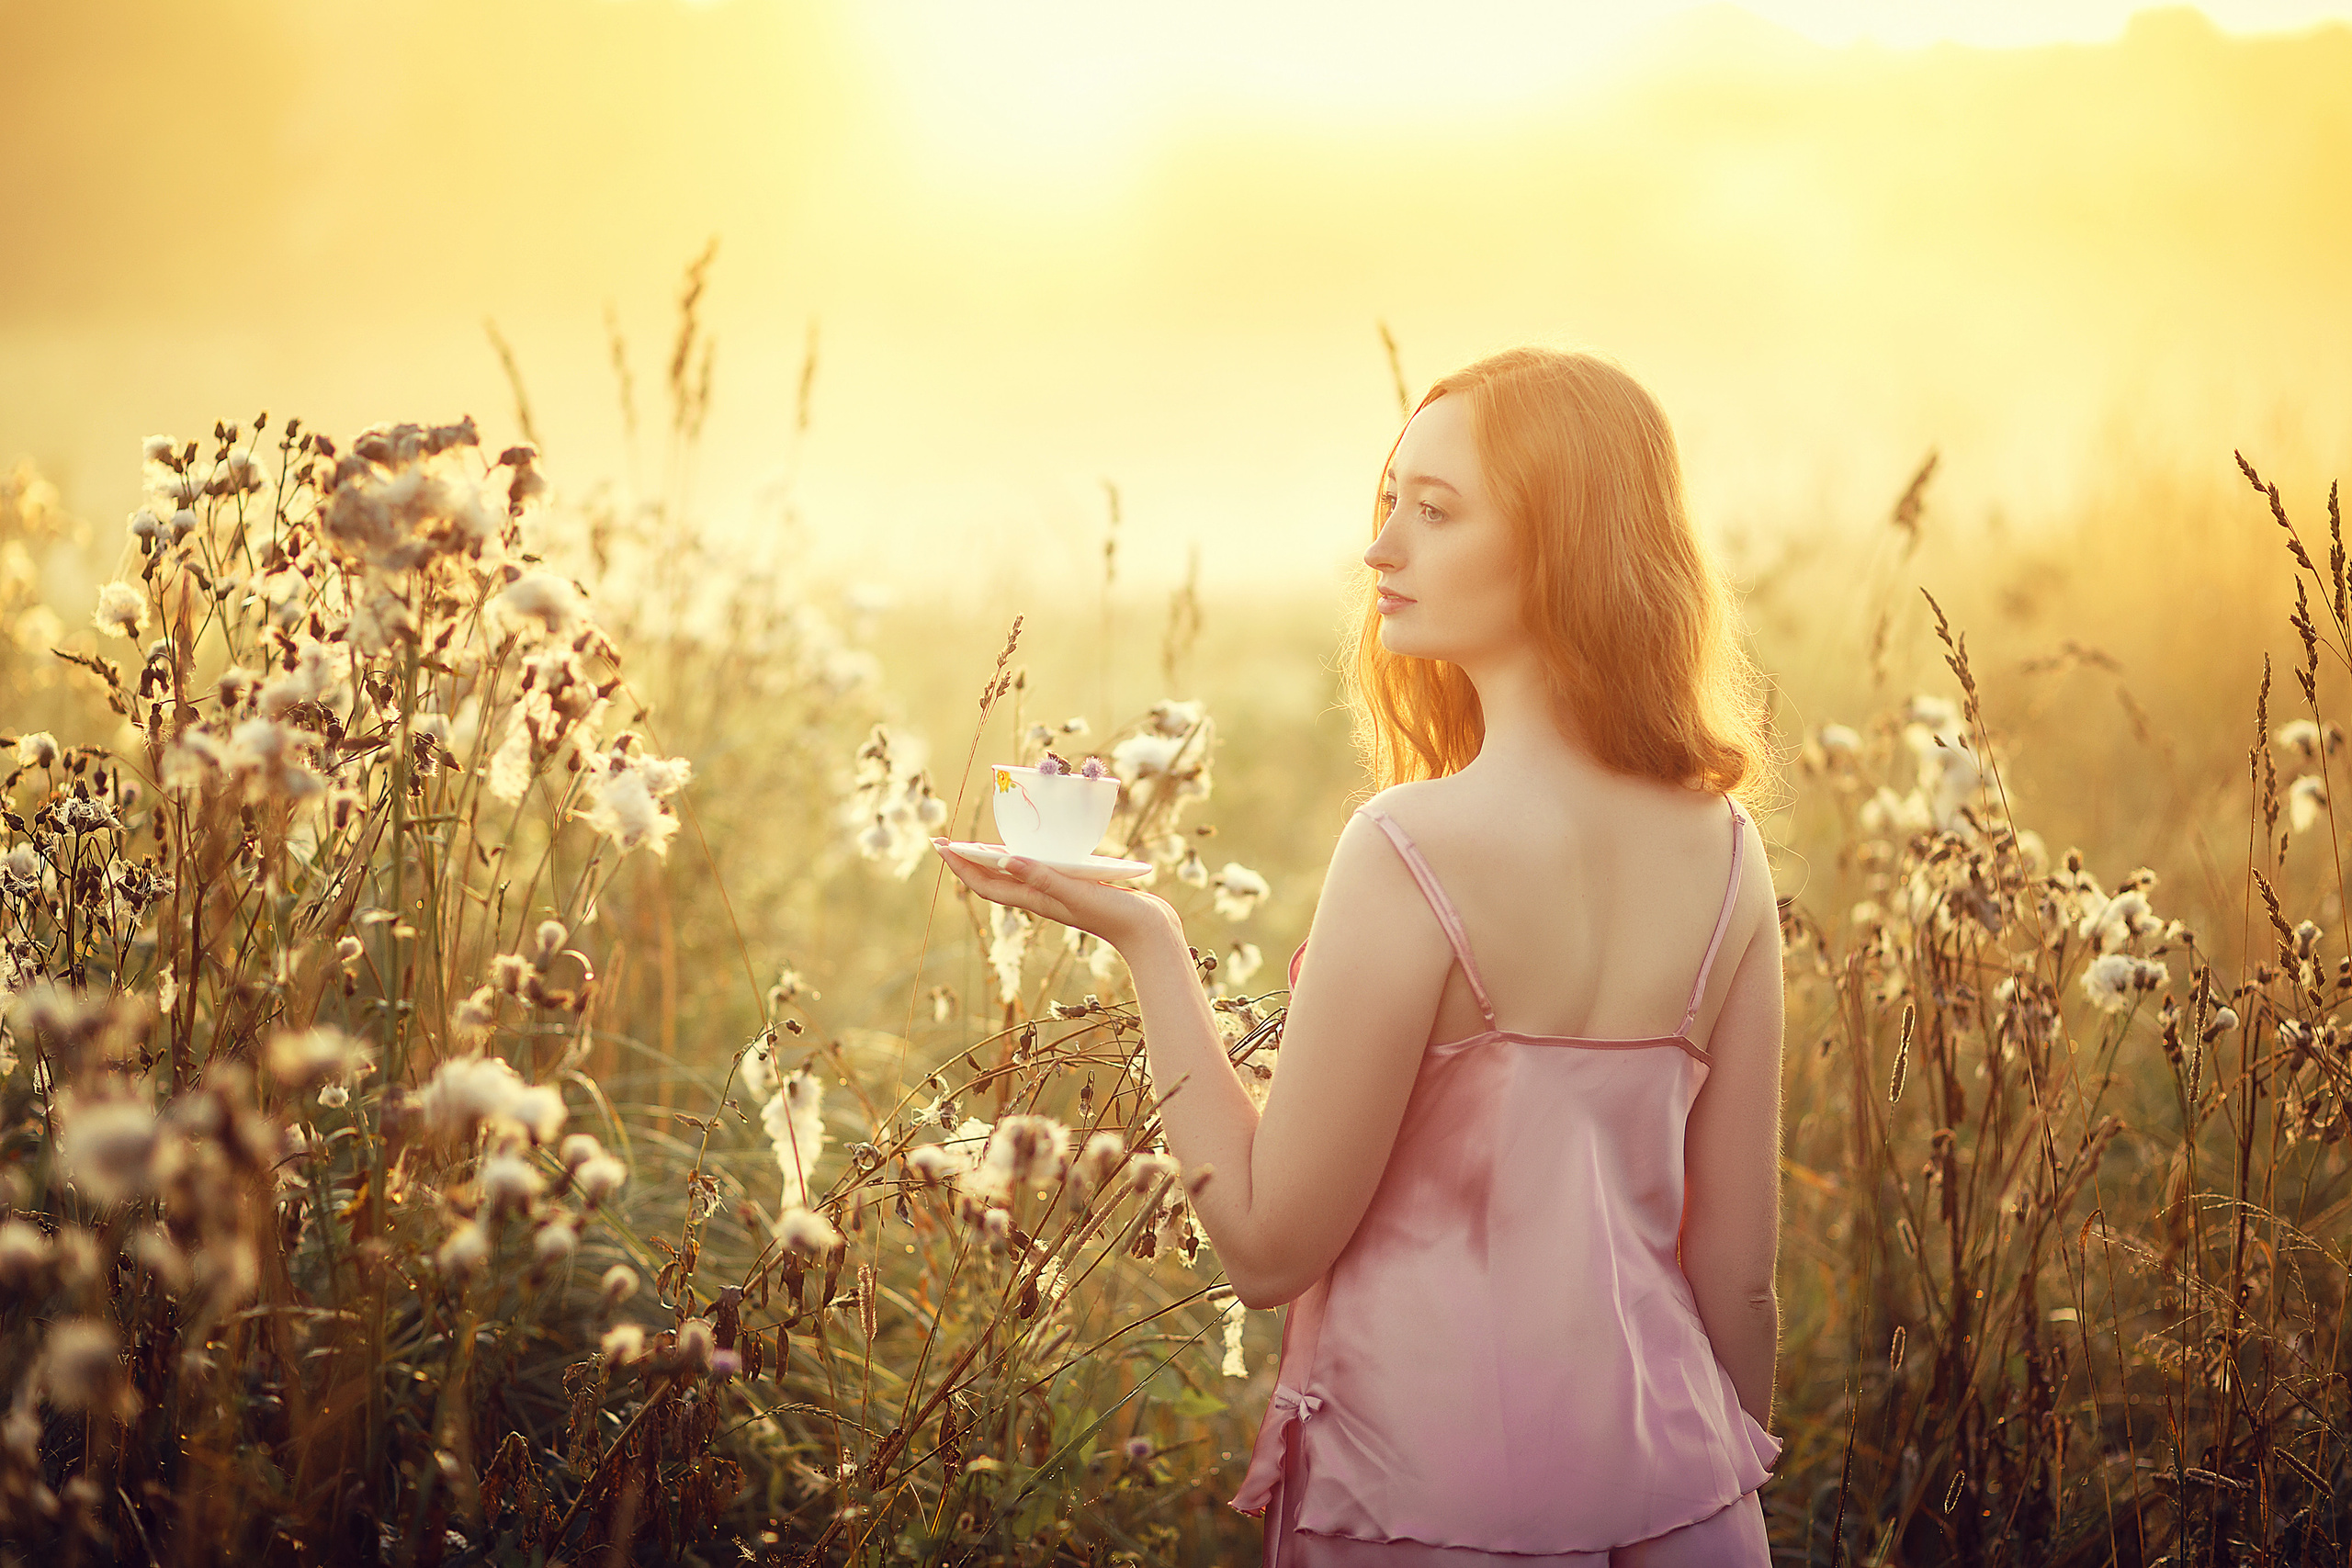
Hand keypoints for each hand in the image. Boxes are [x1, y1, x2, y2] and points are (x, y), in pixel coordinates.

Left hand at [931, 840, 1175, 950]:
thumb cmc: (1113, 914)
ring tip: (979, 845)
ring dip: (993, 861)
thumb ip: (1043, 876)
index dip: (962, 865)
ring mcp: (1057, 895)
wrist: (1147, 931)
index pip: (986, 883)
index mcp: (1035, 898)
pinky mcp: (1074, 889)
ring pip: (1015, 876)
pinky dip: (1026, 859)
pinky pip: (1039, 872)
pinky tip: (1034, 849)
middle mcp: (1041, 898)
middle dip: (969, 861)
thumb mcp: (1075, 891)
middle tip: (947, 841)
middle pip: (994, 879)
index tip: (941, 846)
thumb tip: (1005, 860)